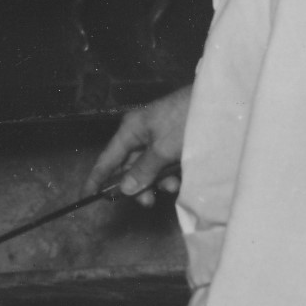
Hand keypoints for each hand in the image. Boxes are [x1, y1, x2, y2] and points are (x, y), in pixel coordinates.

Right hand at [85, 87, 192, 205]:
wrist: (220, 103)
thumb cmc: (186, 120)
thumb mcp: (164, 149)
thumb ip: (143, 170)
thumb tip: (125, 188)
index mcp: (130, 129)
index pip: (107, 160)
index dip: (96, 179)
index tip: (85, 197)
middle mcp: (140, 133)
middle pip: (129, 167)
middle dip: (137, 185)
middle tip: (147, 202)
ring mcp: (157, 137)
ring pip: (148, 168)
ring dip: (157, 180)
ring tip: (173, 186)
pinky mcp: (173, 141)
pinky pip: (164, 163)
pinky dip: (169, 173)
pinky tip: (180, 178)